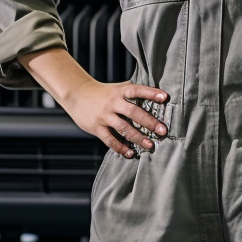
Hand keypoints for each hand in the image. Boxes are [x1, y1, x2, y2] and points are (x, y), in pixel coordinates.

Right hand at [17, 47, 168, 158]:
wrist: (77, 94)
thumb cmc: (103, 92)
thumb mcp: (117, 88)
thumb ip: (132, 93)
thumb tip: (156, 96)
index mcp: (120, 91)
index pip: (137, 90)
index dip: (151, 93)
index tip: (165, 97)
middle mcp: (113, 103)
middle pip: (134, 112)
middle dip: (149, 122)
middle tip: (162, 131)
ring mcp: (104, 116)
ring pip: (124, 129)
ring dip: (138, 138)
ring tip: (150, 145)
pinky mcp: (97, 127)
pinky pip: (110, 140)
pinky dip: (120, 147)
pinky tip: (130, 153)